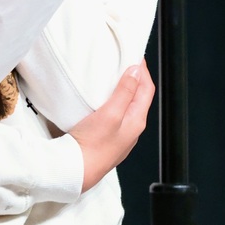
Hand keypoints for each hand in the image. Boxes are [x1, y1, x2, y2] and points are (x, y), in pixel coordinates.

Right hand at [68, 60, 154, 191]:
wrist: (77, 171)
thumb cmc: (93, 145)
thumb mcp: (110, 113)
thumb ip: (125, 91)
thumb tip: (136, 70)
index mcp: (137, 120)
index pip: (147, 89)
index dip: (143, 70)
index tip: (134, 53)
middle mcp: (132, 128)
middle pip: (139, 96)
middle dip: (135, 77)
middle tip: (123, 60)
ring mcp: (121, 134)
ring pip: (128, 105)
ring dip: (124, 88)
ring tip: (113, 75)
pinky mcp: (108, 137)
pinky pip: (117, 113)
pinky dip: (114, 100)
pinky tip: (102, 98)